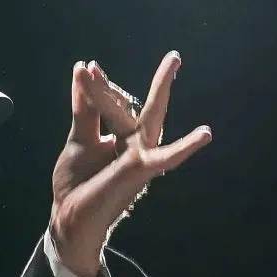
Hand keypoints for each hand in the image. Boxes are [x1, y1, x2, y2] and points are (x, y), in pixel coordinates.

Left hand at [49, 53, 211, 276]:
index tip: (87, 66)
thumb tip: (85, 69)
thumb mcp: (79, 140)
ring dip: (161, 90)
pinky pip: (167, 158)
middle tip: (175, 56)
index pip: (113, 105)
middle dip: (159, 83)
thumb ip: (85, 109)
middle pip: (142, 108)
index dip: (100, 85)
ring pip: (147, 118)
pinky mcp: (140, 170)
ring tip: (175, 63)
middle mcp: (133, 145)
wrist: (71, 220)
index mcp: (119, 137)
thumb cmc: (79, 185)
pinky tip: (205, 134)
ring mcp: (139, 157)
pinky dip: (186, 147)